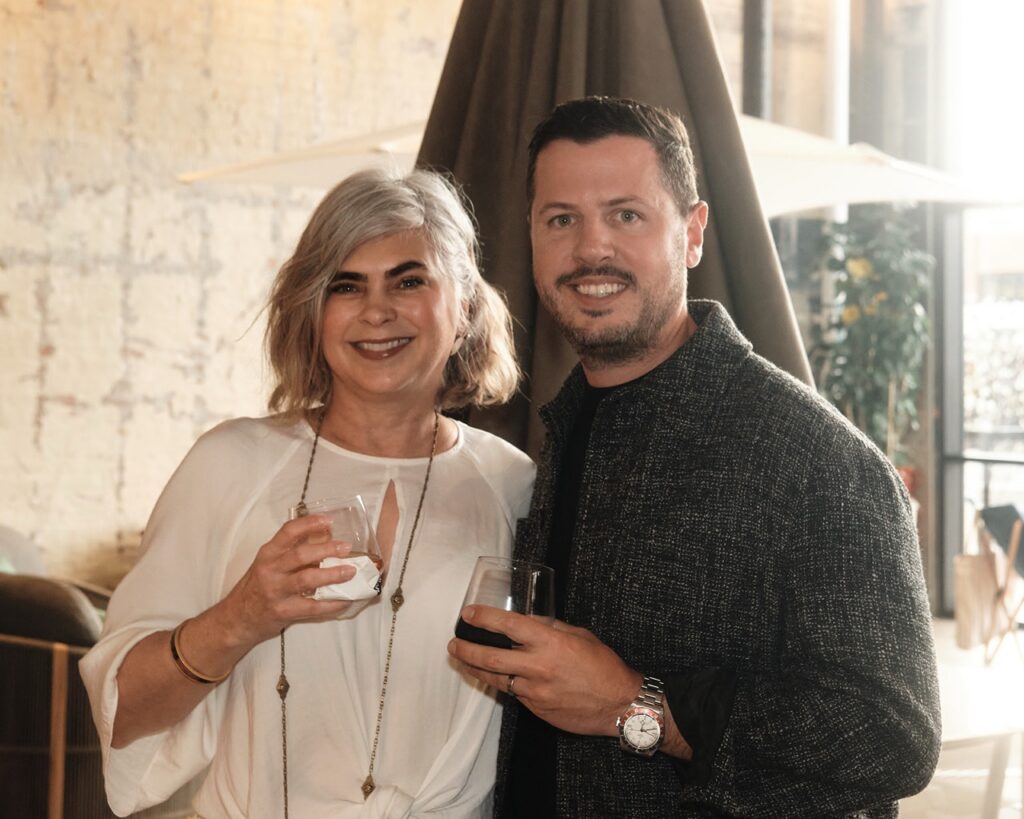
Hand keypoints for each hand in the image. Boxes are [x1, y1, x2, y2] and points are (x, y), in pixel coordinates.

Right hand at [214, 514, 356, 648]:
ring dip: (332, 575)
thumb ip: (292, 552)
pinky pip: (312, 607)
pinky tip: (345, 600)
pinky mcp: (283, 612)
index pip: (288, 532)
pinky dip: (331, 604)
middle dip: (327, 550)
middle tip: (346, 547)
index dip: (309, 524)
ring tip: (350, 572)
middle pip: (301, 555)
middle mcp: (270, 570)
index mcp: (268, 553)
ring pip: (307, 580)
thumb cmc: (258, 586)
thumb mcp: (269, 564)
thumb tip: (327, 538)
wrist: (237, 619)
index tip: (329, 520)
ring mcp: (276, 592)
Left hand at [447, 604, 640, 736]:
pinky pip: (514, 693)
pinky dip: (502, 682)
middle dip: (467, 648)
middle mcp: (538, 666)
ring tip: (461, 659)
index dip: (485, 617)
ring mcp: (535, 691)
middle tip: (454, 643)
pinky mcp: (536, 709)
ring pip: (496, 678)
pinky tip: (493, 676)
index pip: (508, 625)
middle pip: (491, 656)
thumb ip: (552, 629)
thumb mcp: (580, 636)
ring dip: (474, 668)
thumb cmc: (604, 667)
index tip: (469, 613)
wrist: (619, 705)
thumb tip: (532, 623)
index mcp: (550, 642)